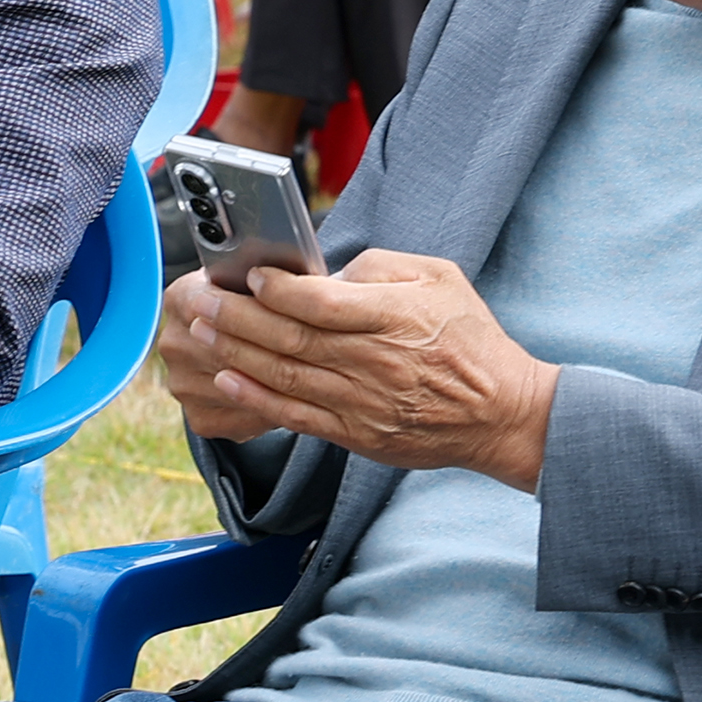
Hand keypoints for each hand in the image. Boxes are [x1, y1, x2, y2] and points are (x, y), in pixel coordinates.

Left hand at [174, 249, 560, 487]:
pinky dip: (256, 399)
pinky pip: (296, 416)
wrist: (500, 413)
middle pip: (289, 337)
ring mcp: (361, 402)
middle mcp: (372, 361)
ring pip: (284, 375)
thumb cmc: (471, 340)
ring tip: (202, 332)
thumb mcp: (441, 278)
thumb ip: (382, 268)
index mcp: (393, 317)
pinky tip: (227, 380)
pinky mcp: (355, 433)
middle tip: (201, 300)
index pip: (320, 302)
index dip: (277, 289)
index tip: (251, 275)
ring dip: (235, 354)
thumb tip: (329, 272)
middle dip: (237, 317)